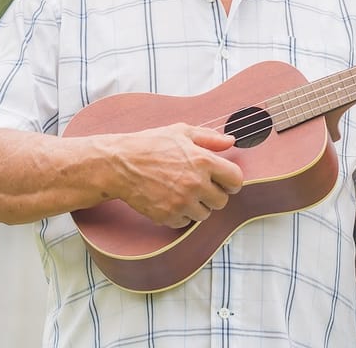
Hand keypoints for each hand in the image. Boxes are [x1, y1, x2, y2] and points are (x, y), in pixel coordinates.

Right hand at [107, 123, 243, 227]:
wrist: (120, 164)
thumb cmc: (150, 145)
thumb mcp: (181, 132)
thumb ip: (209, 138)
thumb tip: (230, 142)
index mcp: (203, 161)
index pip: (235, 180)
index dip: (232, 181)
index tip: (225, 181)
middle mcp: (196, 184)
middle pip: (222, 201)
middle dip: (214, 194)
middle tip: (201, 186)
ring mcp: (182, 202)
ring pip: (205, 214)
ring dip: (198, 206)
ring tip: (183, 192)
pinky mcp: (167, 216)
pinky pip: (186, 222)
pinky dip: (181, 214)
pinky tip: (170, 199)